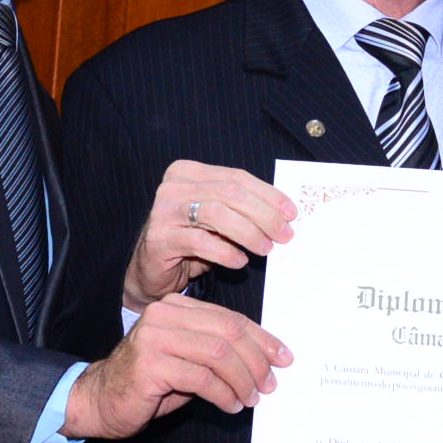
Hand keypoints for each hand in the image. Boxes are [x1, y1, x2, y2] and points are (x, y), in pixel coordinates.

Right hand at [62, 294, 289, 438]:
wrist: (100, 400)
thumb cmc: (149, 382)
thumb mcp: (188, 360)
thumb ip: (218, 352)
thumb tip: (265, 362)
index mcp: (177, 306)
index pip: (231, 318)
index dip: (262, 339)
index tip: (282, 359)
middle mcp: (165, 315)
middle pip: (228, 332)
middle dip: (256, 361)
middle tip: (268, 384)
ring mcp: (155, 338)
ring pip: (218, 354)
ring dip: (242, 380)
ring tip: (250, 398)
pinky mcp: (150, 365)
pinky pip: (201, 378)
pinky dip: (223, 394)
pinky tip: (230, 405)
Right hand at [123, 161, 294, 310]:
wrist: (151, 269)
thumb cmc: (191, 241)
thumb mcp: (217, 218)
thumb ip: (241, 208)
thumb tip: (283, 214)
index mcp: (189, 172)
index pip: (236, 177)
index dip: (268, 194)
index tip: (291, 213)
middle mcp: (173, 187)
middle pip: (229, 193)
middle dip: (263, 214)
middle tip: (283, 235)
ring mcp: (163, 211)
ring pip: (216, 213)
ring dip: (248, 232)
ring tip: (265, 248)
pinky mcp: (159, 239)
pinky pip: (201, 242)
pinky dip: (226, 252)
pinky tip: (239, 260)